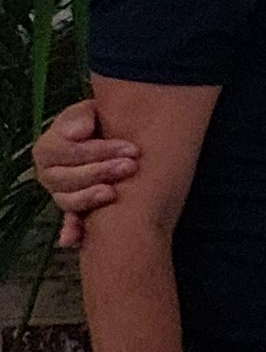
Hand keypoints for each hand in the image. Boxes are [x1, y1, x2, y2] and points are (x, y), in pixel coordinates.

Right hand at [28, 99, 131, 251]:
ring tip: (116, 192)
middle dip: (100, 172)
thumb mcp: (91, 112)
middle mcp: (50, 174)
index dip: (99, 150)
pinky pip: (71, 223)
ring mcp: (61, 194)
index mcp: (49, 149)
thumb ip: (81, 117)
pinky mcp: (77, 210)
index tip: (132, 147)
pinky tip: (72, 239)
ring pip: (67, 201)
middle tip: (131, 166)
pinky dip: (71, 231)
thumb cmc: (102, 123)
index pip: (67, 152)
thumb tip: (76, 133)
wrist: (116, 140)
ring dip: (90, 198)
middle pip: (66, 178)